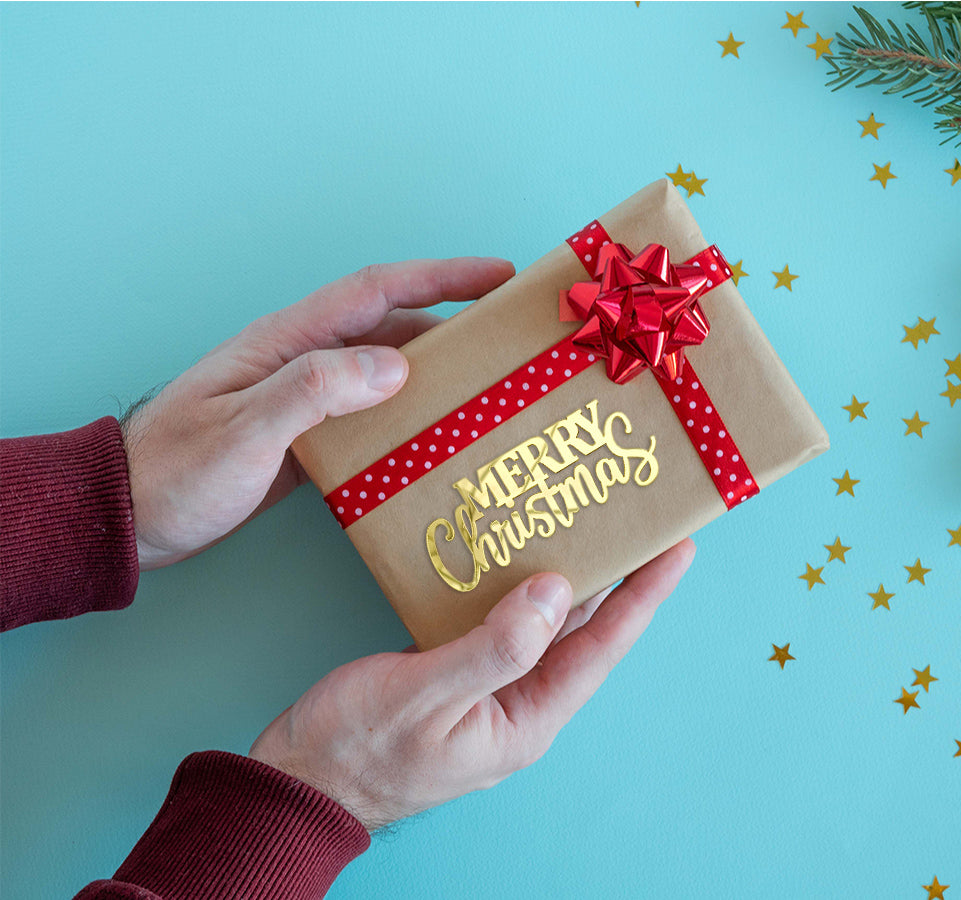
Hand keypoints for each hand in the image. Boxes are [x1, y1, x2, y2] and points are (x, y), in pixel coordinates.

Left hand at [121, 259, 514, 568]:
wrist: (130, 517)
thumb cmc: (179, 472)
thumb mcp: (245, 430)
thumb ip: (315, 391)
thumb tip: (396, 363)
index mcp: (289, 342)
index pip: (378, 292)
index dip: (442, 278)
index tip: (499, 276)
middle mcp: (304, 361)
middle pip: (394, 329)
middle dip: (456, 326)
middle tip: (511, 340)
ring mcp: (307, 400)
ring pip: (388, 374)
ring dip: (439, 376)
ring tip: (492, 391)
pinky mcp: (309, 438)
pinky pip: (375, 416)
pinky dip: (412, 419)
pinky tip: (439, 441)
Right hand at [248, 539, 695, 830]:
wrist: (295, 783)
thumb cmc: (353, 751)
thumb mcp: (424, 697)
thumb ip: (495, 647)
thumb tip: (557, 591)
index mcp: (526, 719)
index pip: (601, 648)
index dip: (642, 596)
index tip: (677, 548)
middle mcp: (518, 704)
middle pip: (581, 633)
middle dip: (614, 578)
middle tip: (637, 520)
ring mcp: (487, 690)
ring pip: (540, 624)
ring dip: (563, 575)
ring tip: (589, 522)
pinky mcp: (456, 673)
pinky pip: (500, 623)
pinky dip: (511, 585)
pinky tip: (513, 551)